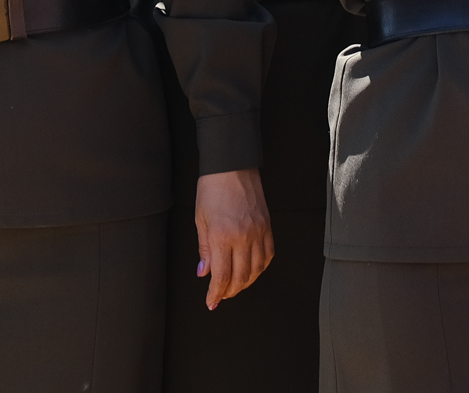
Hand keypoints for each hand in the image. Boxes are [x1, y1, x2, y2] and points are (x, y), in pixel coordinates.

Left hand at [193, 169, 273, 309]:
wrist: (232, 166)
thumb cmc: (212, 189)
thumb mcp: (200, 220)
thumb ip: (204, 250)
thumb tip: (204, 273)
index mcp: (222, 237)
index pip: (221, 276)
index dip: (216, 294)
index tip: (211, 302)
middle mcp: (243, 237)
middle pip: (240, 277)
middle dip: (229, 292)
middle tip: (220, 296)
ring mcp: (258, 232)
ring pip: (256, 270)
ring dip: (246, 283)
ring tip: (235, 286)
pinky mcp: (267, 226)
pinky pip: (268, 255)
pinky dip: (260, 267)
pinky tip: (251, 270)